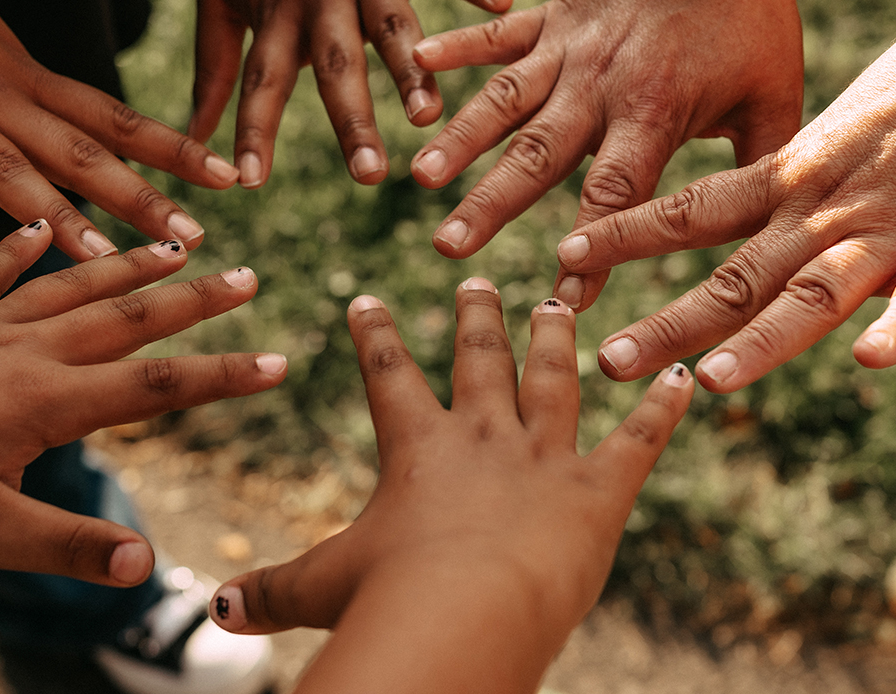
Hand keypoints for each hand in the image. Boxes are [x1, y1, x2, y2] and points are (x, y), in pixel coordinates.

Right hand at [0, 0, 239, 260]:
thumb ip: (24, 105)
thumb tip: (74, 157)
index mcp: (22, 77)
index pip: (114, 119)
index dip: (173, 149)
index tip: (229, 178)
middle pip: (76, 151)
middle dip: (137, 197)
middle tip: (193, 237)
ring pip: (0, 165)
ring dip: (50, 212)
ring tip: (98, 253)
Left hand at [0, 223, 286, 582]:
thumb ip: (64, 544)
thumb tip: (144, 564)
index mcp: (44, 400)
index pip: (155, 383)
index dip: (223, 374)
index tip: (279, 361)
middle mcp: (26, 349)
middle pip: (128, 315)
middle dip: (195, 300)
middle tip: (249, 276)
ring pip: (74, 283)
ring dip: (131, 262)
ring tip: (180, 242)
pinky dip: (23, 247)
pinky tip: (43, 228)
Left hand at [191, 0, 510, 187]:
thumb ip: (212, 66)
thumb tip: (192, 137)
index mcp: (272, 8)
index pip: (259, 79)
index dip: (252, 130)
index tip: (248, 182)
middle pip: (334, 63)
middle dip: (351, 120)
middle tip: (368, 176)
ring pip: (390, 22)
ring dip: (411, 70)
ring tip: (429, 116)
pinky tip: (506, 4)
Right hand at [209, 280, 692, 693]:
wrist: (462, 615)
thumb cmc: (385, 600)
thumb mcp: (318, 590)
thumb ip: (269, 592)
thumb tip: (213, 612)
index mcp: (417, 448)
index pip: (388, 373)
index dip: (375, 334)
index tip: (366, 299)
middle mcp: (483, 436)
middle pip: (481, 361)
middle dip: (478, 318)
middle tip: (479, 282)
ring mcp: (545, 458)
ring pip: (556, 381)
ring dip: (558, 340)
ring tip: (560, 303)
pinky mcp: (598, 492)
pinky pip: (638, 442)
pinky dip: (662, 409)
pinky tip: (683, 376)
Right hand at [408, 0, 803, 315]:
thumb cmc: (755, 23)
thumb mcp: (774, 102)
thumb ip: (760, 170)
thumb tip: (769, 241)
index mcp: (655, 113)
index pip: (617, 195)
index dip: (592, 249)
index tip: (564, 300)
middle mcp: (600, 85)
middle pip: (538, 156)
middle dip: (490, 205)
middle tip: (449, 247)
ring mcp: (569, 47)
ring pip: (504, 100)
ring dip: (460, 138)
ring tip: (417, 177)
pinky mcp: (553, 13)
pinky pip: (498, 32)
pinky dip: (456, 43)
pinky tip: (415, 59)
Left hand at [555, 28, 895, 392]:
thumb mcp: (820, 146)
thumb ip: (771, 194)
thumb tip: (714, 239)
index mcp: (785, 183)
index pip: (690, 211)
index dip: (627, 232)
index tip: (564, 251)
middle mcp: (822, 212)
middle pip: (734, 275)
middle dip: (669, 320)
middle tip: (606, 359)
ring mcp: (887, 232)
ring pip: (814, 290)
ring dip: (762, 337)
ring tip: (711, 379)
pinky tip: (870, 358)